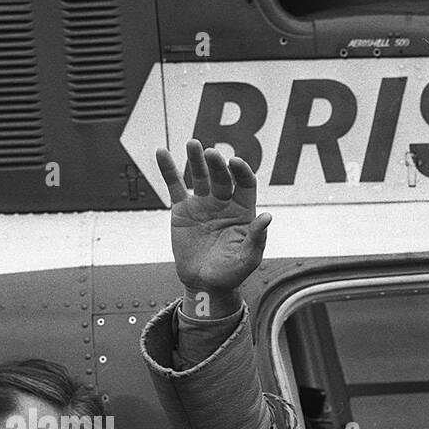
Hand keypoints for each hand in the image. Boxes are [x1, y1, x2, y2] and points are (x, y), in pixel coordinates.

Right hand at [156, 139, 271, 295]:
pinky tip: (161, 152)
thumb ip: (257, 238)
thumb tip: (267, 217)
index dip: (241, 172)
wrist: (205, 285)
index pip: (245, 184)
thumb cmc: (232, 273)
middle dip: (217, 164)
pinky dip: (168, 169)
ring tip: (193, 144)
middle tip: (211, 154)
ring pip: (199, 175)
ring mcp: (202, 204)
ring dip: (196, 159)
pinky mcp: (182, 209)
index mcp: (243, 211)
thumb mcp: (248, 258)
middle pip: (221, 176)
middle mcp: (223, 203)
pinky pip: (174, 185)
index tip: (235, 163)